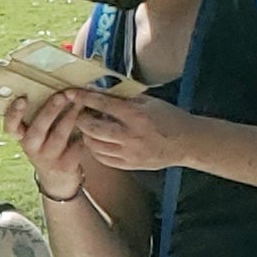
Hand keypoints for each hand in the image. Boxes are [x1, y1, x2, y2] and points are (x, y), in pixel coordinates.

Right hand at [1, 89, 94, 197]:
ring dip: (72, 116)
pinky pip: (77, 144)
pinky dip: (86, 131)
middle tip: (62, 96)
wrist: (57, 180)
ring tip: (81, 101)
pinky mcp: (65, 164)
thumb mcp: (39, 134)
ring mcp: (48, 158)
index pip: (11, 126)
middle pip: (37, 130)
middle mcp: (31, 148)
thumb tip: (58, 87)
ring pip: (60, 135)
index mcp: (22, 137)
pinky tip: (93, 121)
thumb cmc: (49, 146)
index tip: (22, 99)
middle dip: (50, 111)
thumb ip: (42, 115)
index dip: (14, 114)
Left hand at [53, 89, 199, 176]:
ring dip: (86, 135)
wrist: (186, 143)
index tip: (70, 92)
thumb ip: (125, 99)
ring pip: (94, 145)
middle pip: (92, 128)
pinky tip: (97, 141)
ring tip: (88, 127)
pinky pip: (102, 158)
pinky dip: (95, 149)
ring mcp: (128, 153)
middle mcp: (130, 135)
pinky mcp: (128, 165)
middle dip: (80, 119)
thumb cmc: (169, 118)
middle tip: (78, 113)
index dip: (83, 98)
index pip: (102, 104)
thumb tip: (101, 91)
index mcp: (136, 115)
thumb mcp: (149, 102)